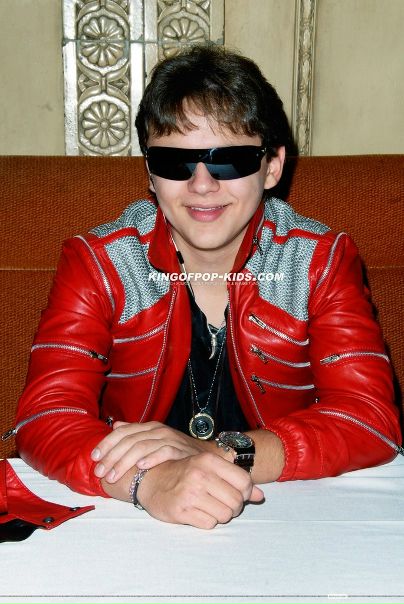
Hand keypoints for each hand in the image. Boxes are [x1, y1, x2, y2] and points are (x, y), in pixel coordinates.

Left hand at [91, 421, 209, 482]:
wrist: (206, 455)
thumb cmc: (176, 450)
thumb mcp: (154, 439)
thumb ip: (135, 432)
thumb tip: (116, 425)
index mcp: (149, 427)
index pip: (122, 431)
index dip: (107, 443)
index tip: (94, 457)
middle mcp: (157, 430)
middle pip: (129, 440)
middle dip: (111, 457)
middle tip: (100, 472)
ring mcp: (169, 439)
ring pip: (141, 447)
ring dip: (124, 462)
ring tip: (113, 476)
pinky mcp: (180, 450)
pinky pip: (164, 451)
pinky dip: (151, 458)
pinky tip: (140, 467)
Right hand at [137, 452, 264, 528]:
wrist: (151, 480)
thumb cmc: (183, 473)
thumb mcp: (208, 469)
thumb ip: (236, 480)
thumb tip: (260, 496)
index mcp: (208, 460)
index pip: (244, 481)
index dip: (245, 492)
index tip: (237, 493)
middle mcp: (200, 475)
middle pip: (236, 501)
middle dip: (233, 506)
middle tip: (221, 503)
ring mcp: (190, 493)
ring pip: (225, 515)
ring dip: (220, 515)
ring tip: (208, 507)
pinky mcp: (181, 510)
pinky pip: (209, 524)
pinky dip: (207, 521)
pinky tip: (197, 512)